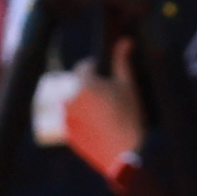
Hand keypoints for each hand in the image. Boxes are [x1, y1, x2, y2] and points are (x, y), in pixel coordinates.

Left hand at [58, 46, 145, 178]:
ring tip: (106, 115)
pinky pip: (74, 120)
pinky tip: (101, 128)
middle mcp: (70, 99)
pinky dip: (83, 120)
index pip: (84, 66)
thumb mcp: (128, 86)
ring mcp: (66, 119)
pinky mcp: (68, 135)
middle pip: (79, 85)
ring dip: (86, 104)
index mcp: (83, 84)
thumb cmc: (129, 117)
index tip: (107, 75)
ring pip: (75, 103)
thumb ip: (122, 61)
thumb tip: (125, 40)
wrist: (125, 155)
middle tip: (110, 98)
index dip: (97, 68)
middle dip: (91, 87)